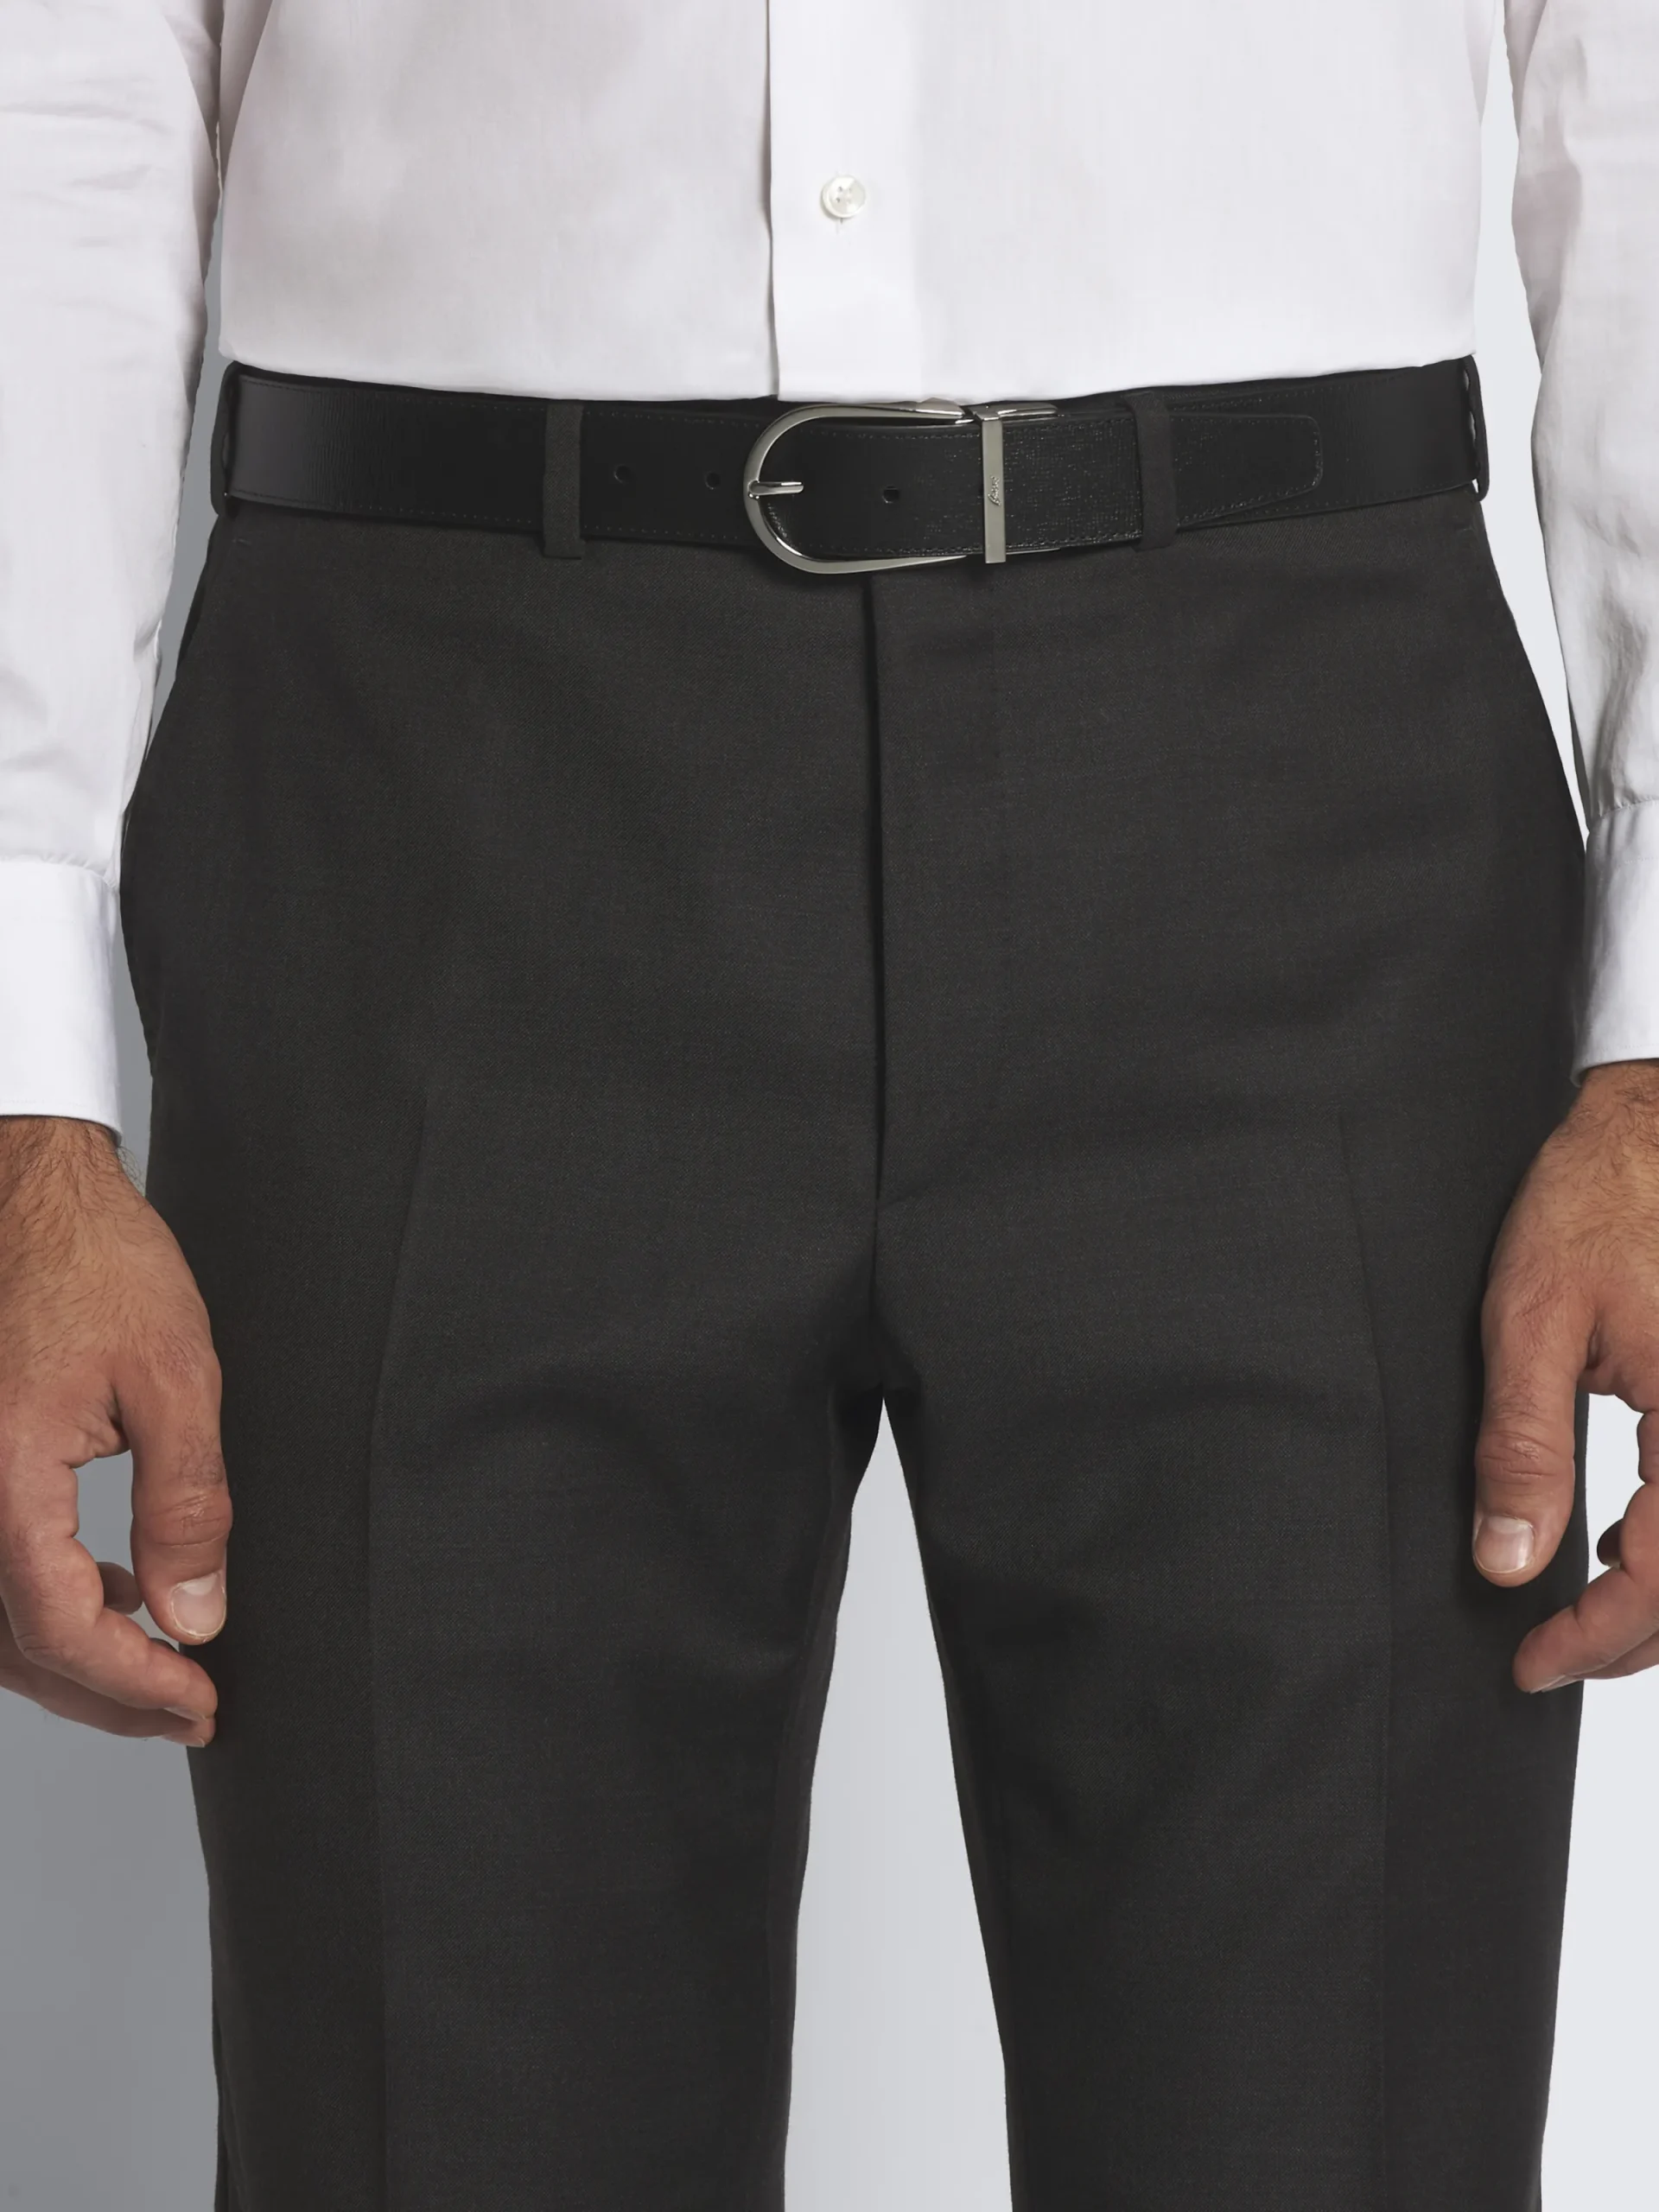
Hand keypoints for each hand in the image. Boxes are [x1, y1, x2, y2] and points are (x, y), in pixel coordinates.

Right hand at [0, 1117, 228, 1743]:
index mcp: (2, 1480)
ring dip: (74, 1660)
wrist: (29, 1194)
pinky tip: (117, 1592)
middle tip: (190, 1710)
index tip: (202, 1698)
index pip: (59, 1629)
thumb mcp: (174, 1377)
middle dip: (106, 1694)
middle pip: (16, 1649)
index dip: (135, 1682)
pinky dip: (44, 1605)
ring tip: (164, 1665)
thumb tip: (196, 1614)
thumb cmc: (98, 1265)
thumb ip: (186, 1505)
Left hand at [1474, 1060, 1658, 1688]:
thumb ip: (1521, 1445)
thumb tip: (1507, 1561)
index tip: (1531, 1664)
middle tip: (1549, 1654)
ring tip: (1580, 1610)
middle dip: (1634, 1637)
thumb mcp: (1531, 1317)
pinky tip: (1619, 1535)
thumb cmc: (1596, 1198)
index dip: (1598, 1639)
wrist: (1652, 1126)